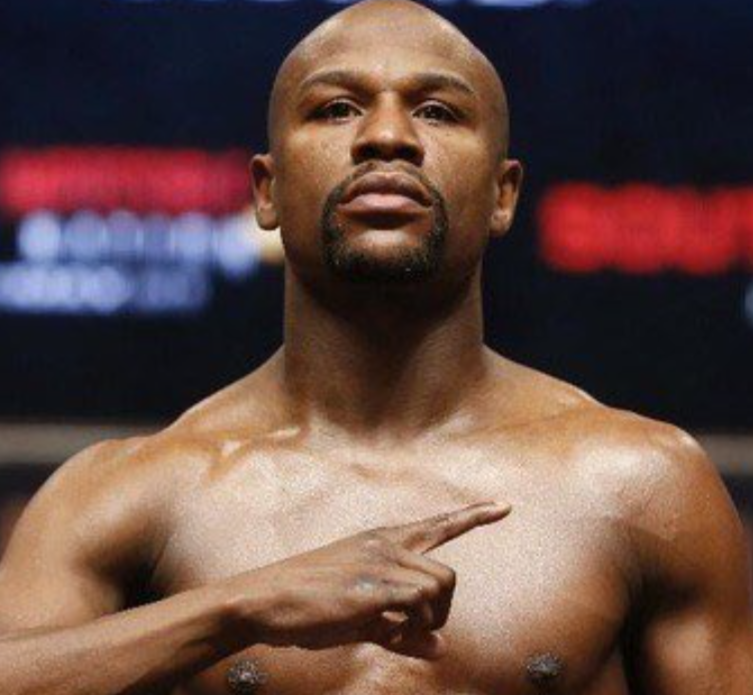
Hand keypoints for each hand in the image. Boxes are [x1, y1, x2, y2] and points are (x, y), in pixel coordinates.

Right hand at [228, 502, 509, 659]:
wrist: (266, 599)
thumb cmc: (313, 605)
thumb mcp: (364, 615)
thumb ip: (405, 628)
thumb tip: (443, 648)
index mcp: (384, 540)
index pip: (438, 524)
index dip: (475, 516)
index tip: (504, 506)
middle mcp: (386, 544)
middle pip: (448, 577)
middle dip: (441, 612)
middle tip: (409, 632)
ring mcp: (380, 562)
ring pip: (439, 589)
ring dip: (425, 621)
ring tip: (392, 633)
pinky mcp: (372, 585)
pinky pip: (418, 606)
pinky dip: (410, 631)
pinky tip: (386, 636)